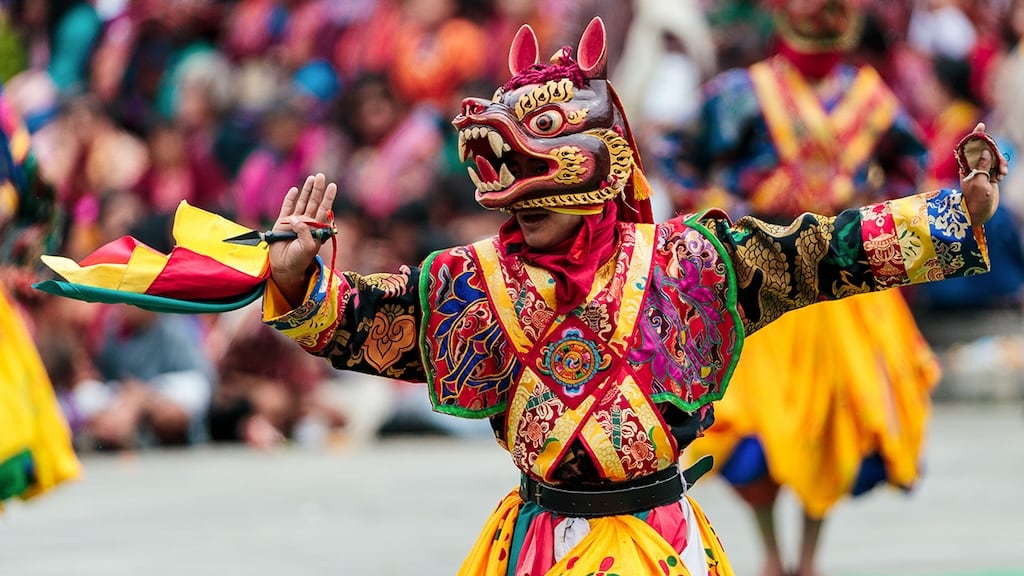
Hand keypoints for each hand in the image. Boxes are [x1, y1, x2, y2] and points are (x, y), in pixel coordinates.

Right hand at [269, 173, 336, 306]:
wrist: (284, 267)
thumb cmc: (299, 260)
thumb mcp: (308, 247)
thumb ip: (305, 232)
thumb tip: (297, 218)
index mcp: (316, 228)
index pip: (324, 209)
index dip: (328, 198)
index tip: (333, 185)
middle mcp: (307, 222)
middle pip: (314, 202)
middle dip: (317, 189)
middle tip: (321, 175)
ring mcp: (295, 221)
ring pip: (302, 202)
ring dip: (307, 190)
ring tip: (312, 178)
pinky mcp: (282, 222)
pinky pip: (287, 207)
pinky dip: (290, 199)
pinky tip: (295, 190)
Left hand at [958, 123, 1005, 225]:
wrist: (979, 213)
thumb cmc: (975, 200)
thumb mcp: (979, 184)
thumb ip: (982, 167)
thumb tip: (985, 152)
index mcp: (966, 166)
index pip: (969, 147)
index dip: (975, 136)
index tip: (981, 126)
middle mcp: (973, 166)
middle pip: (986, 149)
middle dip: (996, 154)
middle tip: (1000, 167)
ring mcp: (982, 170)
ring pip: (995, 157)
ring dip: (1001, 163)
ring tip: (1001, 176)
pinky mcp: (990, 174)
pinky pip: (999, 166)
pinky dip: (1003, 169)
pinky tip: (1002, 177)